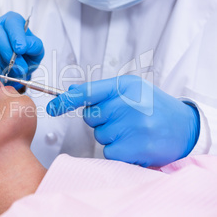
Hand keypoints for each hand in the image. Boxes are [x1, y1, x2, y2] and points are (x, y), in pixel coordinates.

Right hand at [0, 12, 43, 87]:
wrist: (16, 66)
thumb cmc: (26, 54)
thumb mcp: (36, 50)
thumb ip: (35, 47)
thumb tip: (26, 47)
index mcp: (12, 21)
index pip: (13, 23)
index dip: (16, 36)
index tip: (21, 49)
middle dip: (8, 53)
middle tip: (18, 67)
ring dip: (2, 65)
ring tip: (12, 73)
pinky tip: (0, 76)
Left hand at [46, 75, 199, 166]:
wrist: (185, 127)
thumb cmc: (154, 107)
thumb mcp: (131, 90)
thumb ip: (101, 91)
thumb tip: (71, 91)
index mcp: (125, 87)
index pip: (87, 92)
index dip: (66, 100)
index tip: (53, 107)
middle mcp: (128, 104)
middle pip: (90, 117)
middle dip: (101, 119)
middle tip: (123, 118)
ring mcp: (132, 127)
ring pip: (99, 135)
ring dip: (111, 135)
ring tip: (132, 130)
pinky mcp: (134, 148)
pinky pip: (108, 151)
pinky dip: (118, 150)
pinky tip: (134, 143)